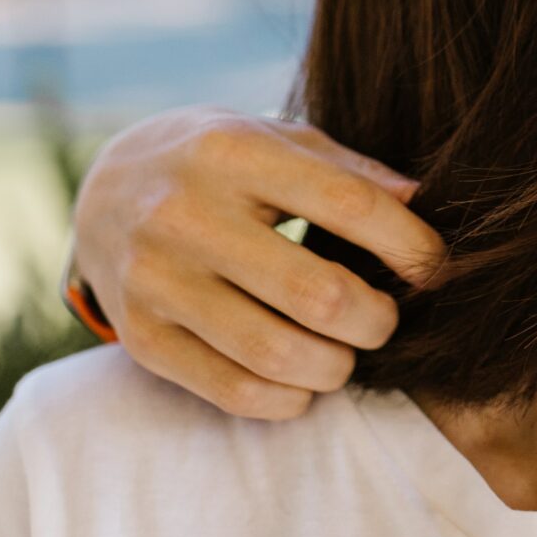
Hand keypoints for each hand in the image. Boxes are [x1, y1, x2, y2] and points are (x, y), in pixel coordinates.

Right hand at [69, 104, 445, 418]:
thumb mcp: (275, 138)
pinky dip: (286, 398)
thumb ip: (348, 169)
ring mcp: (156, 280)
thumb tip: (421, 203)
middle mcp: (186, 214)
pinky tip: (302, 381)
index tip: (436, 269)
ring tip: (347, 353)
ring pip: (275, 352)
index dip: (408, 245)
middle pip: (316, 293)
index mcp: (233, 152)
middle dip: (376, 320)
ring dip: (335, 367)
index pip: (346, 204)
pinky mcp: (142, 336)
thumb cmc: (217, 161)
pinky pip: (232, 389)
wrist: (100, 189)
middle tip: (387, 320)